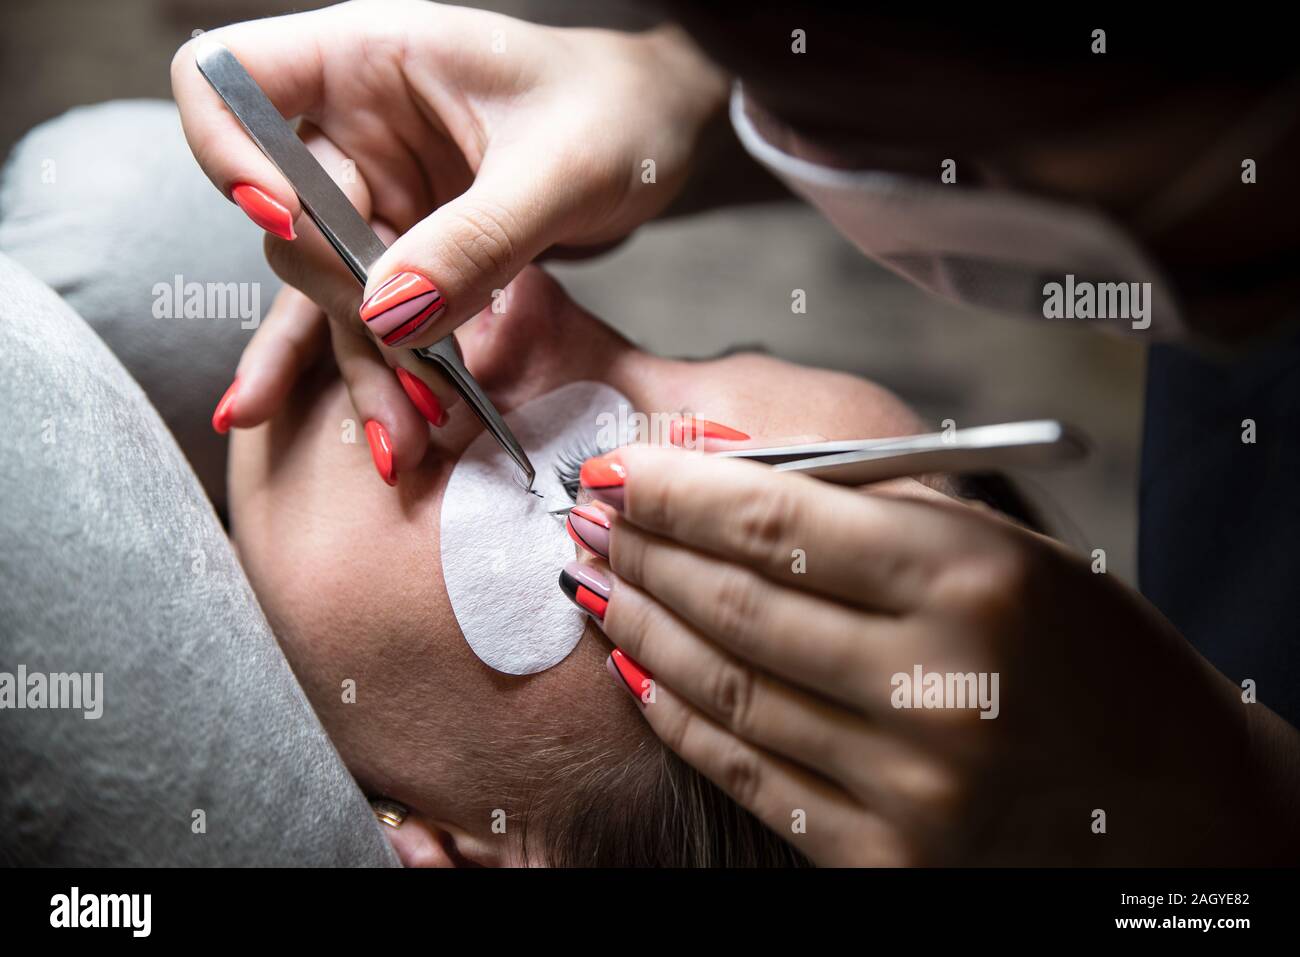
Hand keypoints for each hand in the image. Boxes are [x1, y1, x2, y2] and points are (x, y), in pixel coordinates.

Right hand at [174, 1, 725, 476]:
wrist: (660, 131)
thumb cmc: (617, 112)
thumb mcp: (560, 169)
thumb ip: (476, 238)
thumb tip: (387, 315)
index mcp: (365, 60)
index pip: (225, 80)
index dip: (228, 151)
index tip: (284, 219)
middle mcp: (353, 128)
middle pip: (280, 217)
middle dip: (339, 301)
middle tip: (412, 366)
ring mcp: (377, 195)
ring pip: (331, 288)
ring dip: (364, 365)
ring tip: (404, 443)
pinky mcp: (409, 251)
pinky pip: (374, 318)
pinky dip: (384, 374)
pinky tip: (377, 435)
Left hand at [564, 445, 1299, 864]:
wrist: (1157, 794)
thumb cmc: (1073, 645)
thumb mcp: (995, 543)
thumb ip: (863, 502)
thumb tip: (719, 462)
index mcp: (972, 581)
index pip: (778, 523)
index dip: (676, 490)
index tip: (616, 466)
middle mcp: (939, 686)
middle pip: (736, 604)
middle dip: (643, 550)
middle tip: (590, 517)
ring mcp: (910, 785)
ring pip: (725, 688)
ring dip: (639, 625)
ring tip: (594, 580)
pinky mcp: (887, 855)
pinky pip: (745, 771)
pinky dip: (675, 713)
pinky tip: (633, 666)